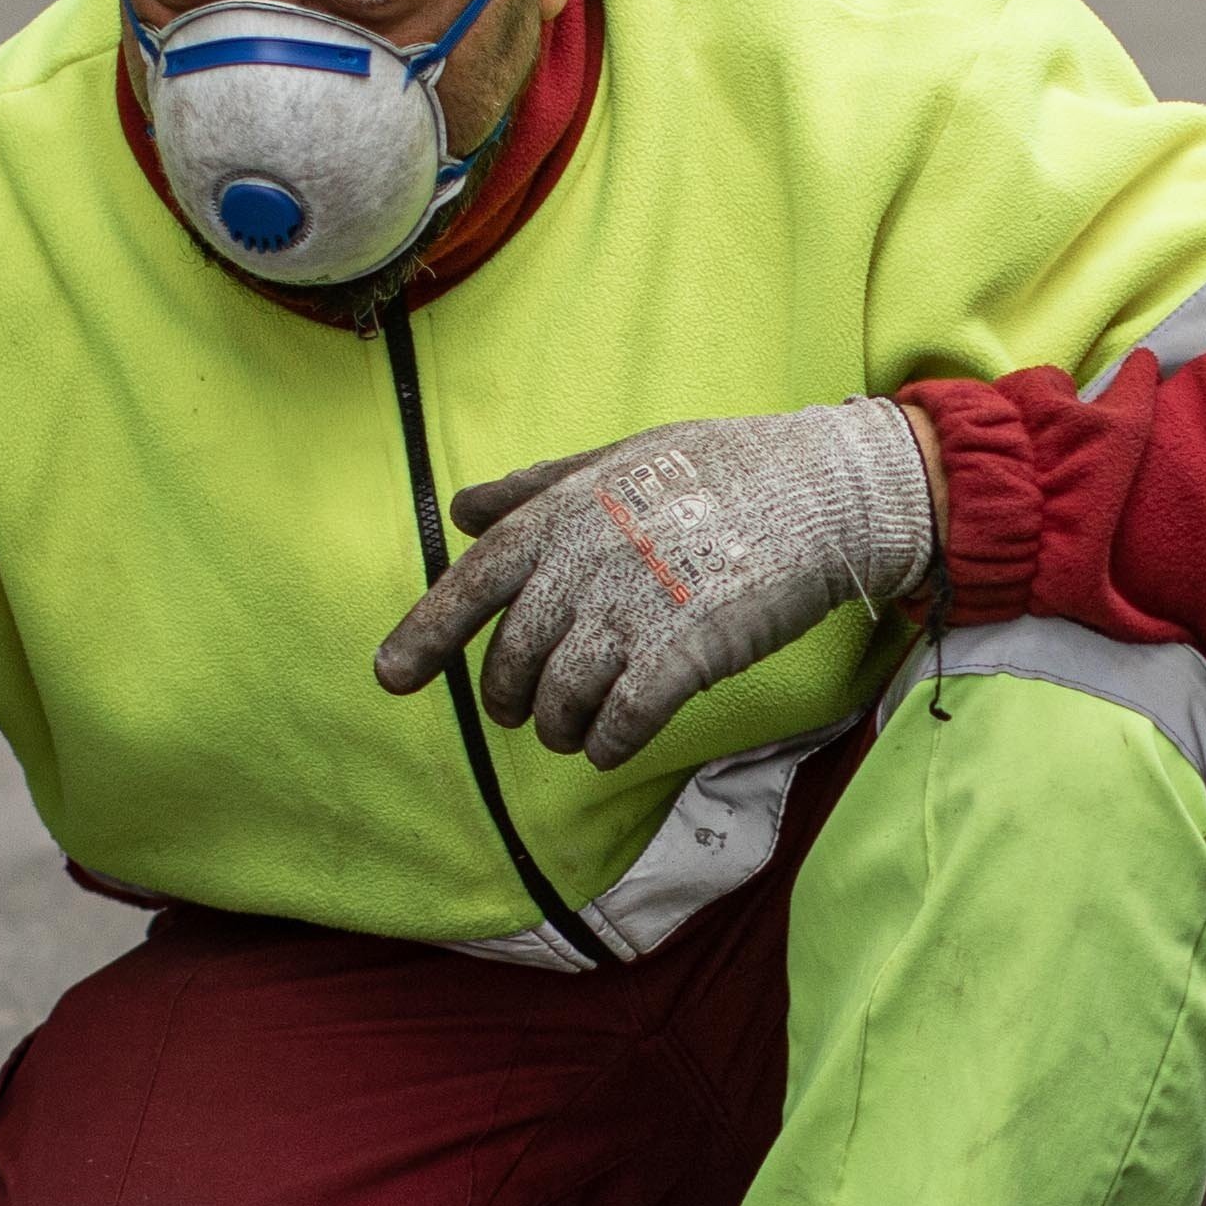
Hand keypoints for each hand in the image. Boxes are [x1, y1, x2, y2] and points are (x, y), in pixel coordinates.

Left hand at [374, 401, 936, 765]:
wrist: (814, 492)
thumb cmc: (715, 471)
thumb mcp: (613, 461)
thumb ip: (534, 489)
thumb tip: (462, 508)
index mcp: (557, 519)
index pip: (469, 586)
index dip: (423, 637)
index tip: (391, 679)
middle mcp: (580, 567)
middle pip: (510, 663)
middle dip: (511, 698)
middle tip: (527, 710)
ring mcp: (629, 613)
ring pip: (557, 703)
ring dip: (559, 728)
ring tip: (576, 729)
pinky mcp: (681, 655)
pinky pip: (618, 725)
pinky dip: (607, 743)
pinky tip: (613, 744)